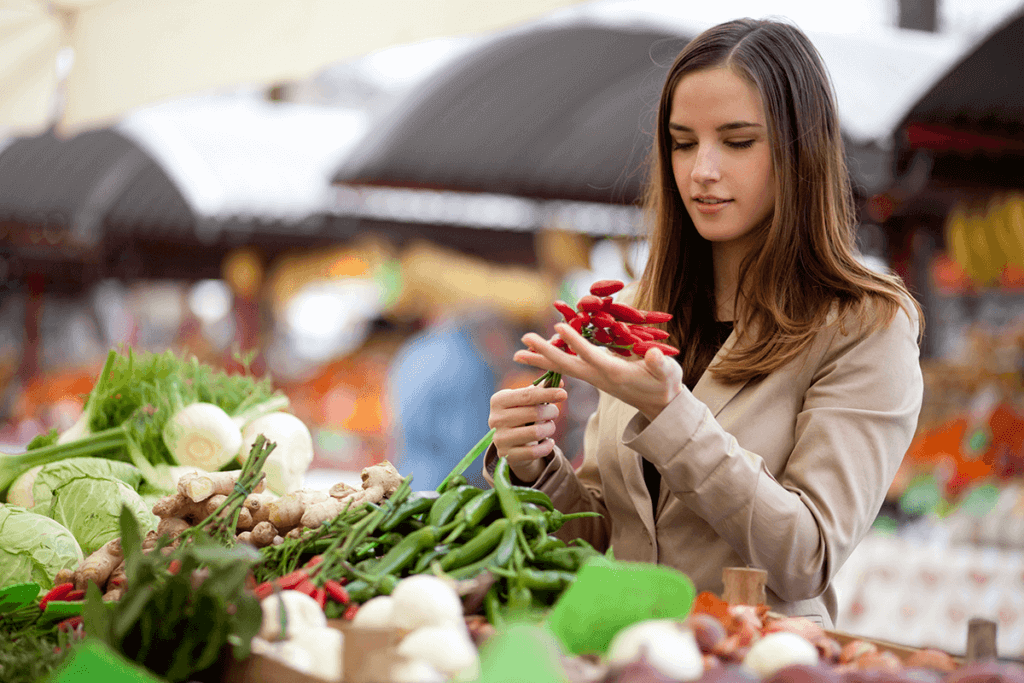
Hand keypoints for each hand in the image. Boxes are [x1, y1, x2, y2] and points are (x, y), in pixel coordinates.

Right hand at [488, 384, 566, 482]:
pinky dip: (547, 446)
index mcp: (498, 400)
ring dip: (550, 428)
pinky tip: (549, 442)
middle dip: (550, 411)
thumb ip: (541, 390)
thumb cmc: (521, 415)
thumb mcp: (526, 400)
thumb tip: (560, 380)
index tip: (564, 394)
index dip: (547, 393)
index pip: (527, 395)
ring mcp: (499, 439)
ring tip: (550, 426)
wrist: (509, 442)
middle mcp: (495, 419)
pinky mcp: (507, 455)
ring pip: (536, 433)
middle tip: (554, 412)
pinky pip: (535, 452)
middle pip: (533, 413)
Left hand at [515, 322, 683, 420]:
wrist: (661, 404)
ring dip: (542, 357)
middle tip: (523, 339)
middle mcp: (599, 376)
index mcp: (615, 373)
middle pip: (567, 364)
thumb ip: (660, 365)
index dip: (575, 341)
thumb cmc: (666, 385)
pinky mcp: (595, 374)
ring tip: (520, 348)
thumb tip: (653, 355)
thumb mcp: (668, 373)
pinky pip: (570, 364)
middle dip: (545, 352)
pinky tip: (541, 351)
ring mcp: (595, 377)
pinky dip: (555, 357)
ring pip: (564, 366)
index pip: (590, 356)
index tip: (558, 327)